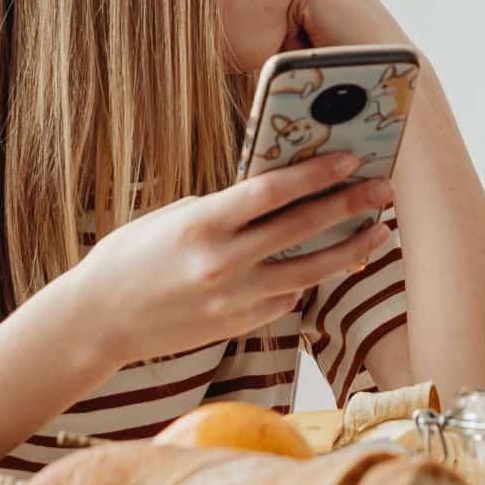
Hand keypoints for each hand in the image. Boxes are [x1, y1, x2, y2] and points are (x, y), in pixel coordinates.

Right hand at [66, 153, 397, 366]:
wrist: (100, 320)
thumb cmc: (132, 256)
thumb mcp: (175, 217)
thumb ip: (225, 208)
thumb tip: (277, 193)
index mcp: (202, 224)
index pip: (272, 192)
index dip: (316, 174)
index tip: (350, 160)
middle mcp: (222, 262)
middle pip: (302, 230)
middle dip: (349, 206)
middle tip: (384, 190)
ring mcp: (234, 298)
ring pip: (310, 272)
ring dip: (350, 249)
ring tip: (380, 232)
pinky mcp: (238, 324)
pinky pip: (286, 299)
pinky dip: (305, 281)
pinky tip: (323, 265)